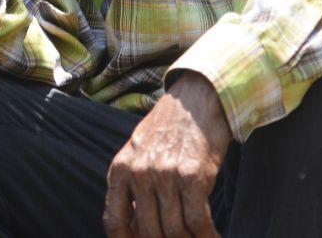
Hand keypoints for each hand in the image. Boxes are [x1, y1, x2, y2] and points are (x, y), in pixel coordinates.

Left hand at [104, 72, 232, 237]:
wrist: (197, 99)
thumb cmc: (168, 129)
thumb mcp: (138, 152)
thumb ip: (132, 186)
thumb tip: (135, 228)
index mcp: (121, 169)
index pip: (114, 221)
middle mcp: (140, 173)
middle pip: (148, 232)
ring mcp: (166, 175)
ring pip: (174, 230)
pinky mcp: (193, 176)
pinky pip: (198, 221)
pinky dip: (207, 237)